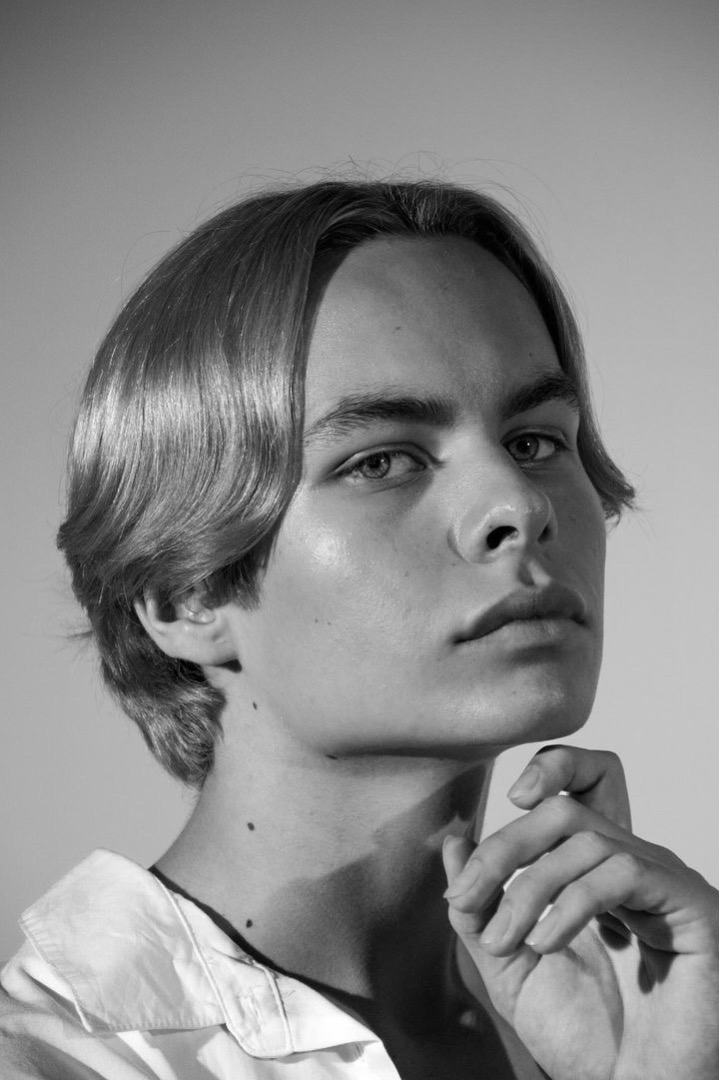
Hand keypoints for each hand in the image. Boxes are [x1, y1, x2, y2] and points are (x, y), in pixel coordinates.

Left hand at [443, 746, 718, 1079]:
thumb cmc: (582, 1036)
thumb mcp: (510, 964)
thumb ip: (481, 907)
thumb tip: (456, 842)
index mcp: (599, 868)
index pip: (590, 779)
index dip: (555, 766)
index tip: (509, 796)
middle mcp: (635, 864)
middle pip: (568, 809)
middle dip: (506, 847)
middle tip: (468, 897)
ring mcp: (665, 882)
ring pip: (586, 839)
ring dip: (527, 888)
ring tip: (506, 943)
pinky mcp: (692, 906)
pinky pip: (622, 872)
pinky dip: (570, 903)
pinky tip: (546, 943)